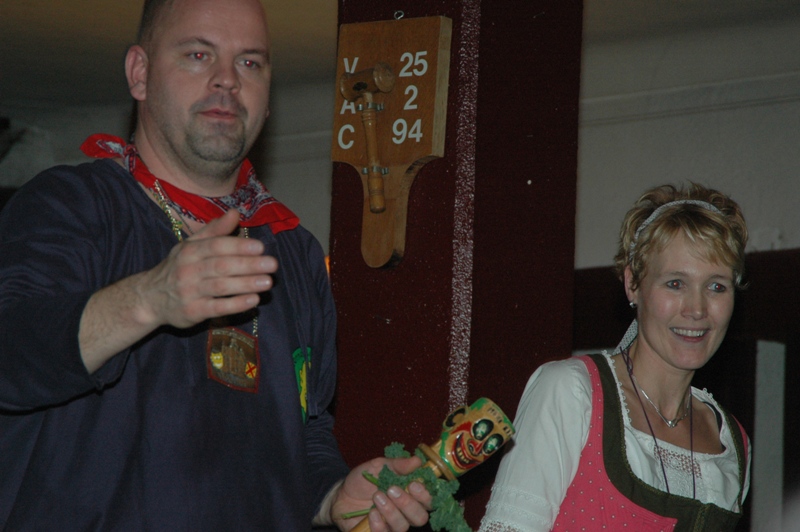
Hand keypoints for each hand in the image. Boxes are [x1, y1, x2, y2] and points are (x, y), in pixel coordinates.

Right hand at [142, 208, 277, 327]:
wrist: (150, 298)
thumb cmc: (178, 268)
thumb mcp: (191, 245)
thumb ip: (215, 230)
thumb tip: (235, 213)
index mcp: (190, 251)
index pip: (216, 246)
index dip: (239, 246)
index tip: (260, 247)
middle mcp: (188, 270)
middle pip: (221, 266)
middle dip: (249, 265)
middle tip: (272, 264)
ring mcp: (190, 292)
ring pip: (221, 287)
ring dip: (246, 284)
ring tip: (268, 282)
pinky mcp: (193, 312)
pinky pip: (217, 308)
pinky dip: (236, 304)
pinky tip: (254, 300)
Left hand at [332, 456, 431, 531]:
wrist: (340, 495)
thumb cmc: (363, 481)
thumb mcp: (379, 467)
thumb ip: (398, 465)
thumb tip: (417, 461)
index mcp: (410, 496)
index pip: (428, 501)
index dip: (425, 495)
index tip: (413, 484)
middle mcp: (405, 513)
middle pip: (420, 517)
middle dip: (407, 504)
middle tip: (392, 490)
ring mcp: (392, 525)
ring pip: (403, 526)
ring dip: (390, 511)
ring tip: (376, 497)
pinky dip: (379, 524)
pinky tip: (372, 513)